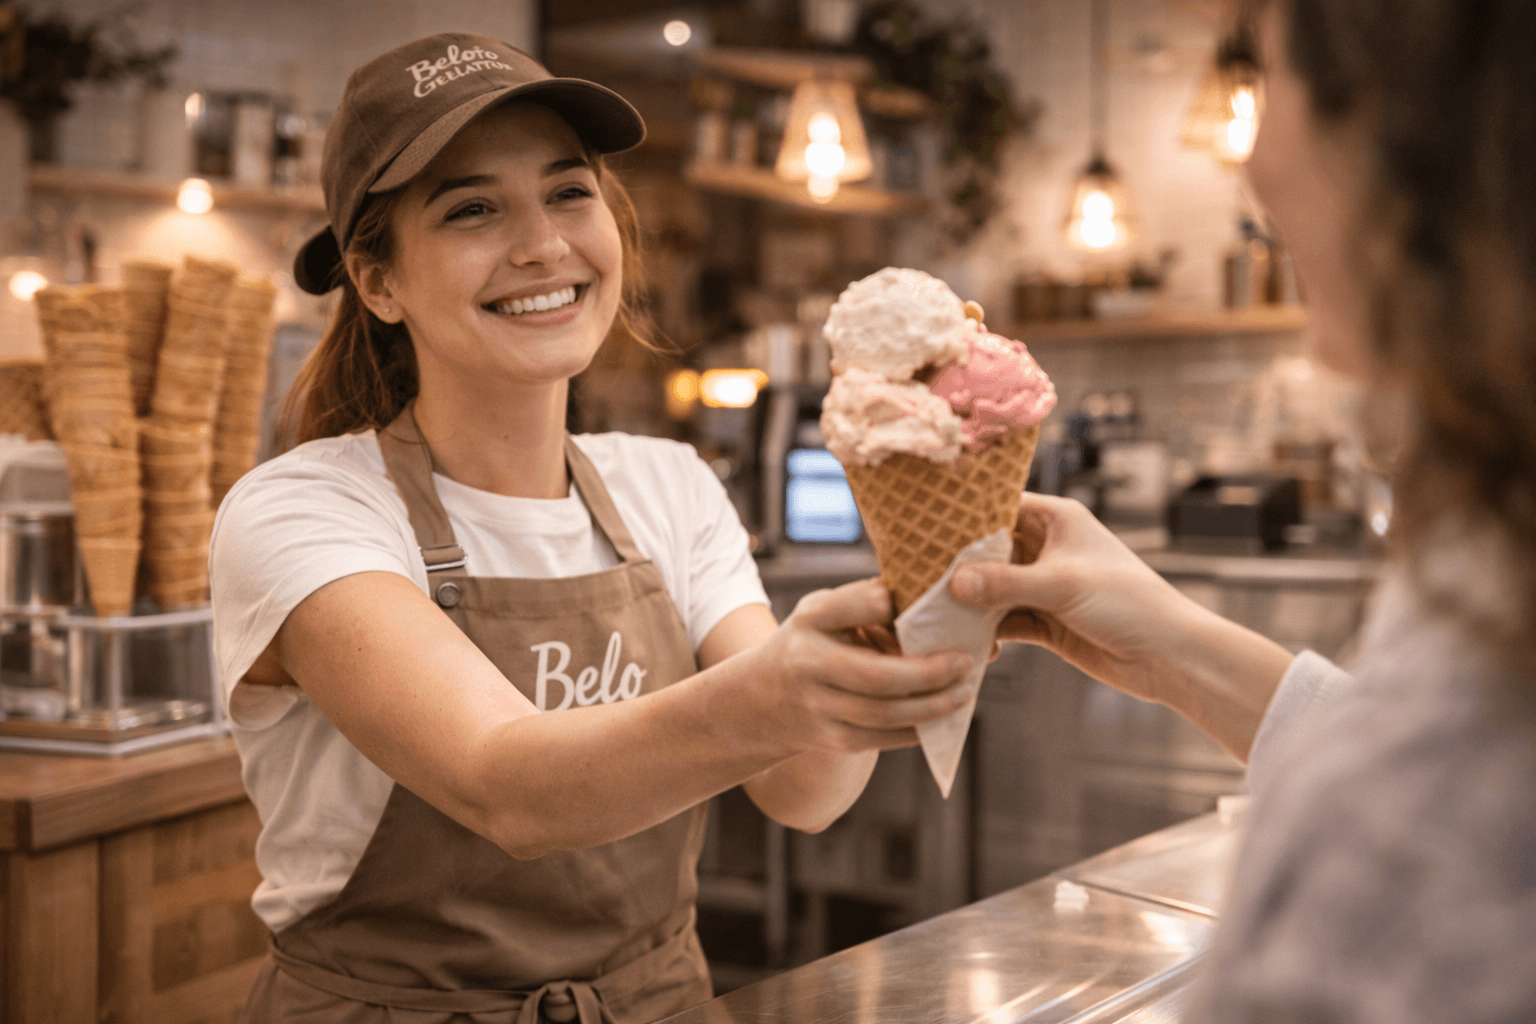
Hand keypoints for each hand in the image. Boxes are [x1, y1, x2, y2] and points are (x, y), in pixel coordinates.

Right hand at [752, 578, 975, 753]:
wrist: (763, 699)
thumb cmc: (811, 641)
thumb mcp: (824, 610)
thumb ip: (865, 601)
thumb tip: (931, 597)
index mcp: (809, 620)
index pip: (852, 608)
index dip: (890, 607)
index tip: (929, 608)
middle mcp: (808, 663)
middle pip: (876, 676)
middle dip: (928, 674)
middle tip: (964, 663)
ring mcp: (817, 706)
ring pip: (884, 714)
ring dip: (932, 706)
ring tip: (963, 693)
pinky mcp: (831, 739)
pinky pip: (882, 739)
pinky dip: (918, 730)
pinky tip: (942, 717)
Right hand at [948, 492, 1293, 761]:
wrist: (1169, 657)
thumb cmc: (1128, 604)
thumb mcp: (1061, 586)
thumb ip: (1005, 582)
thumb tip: (953, 582)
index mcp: (1056, 519)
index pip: (996, 506)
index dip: (959, 518)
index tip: (919, 530)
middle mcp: (1047, 547)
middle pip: (987, 550)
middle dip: (956, 567)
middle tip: (916, 579)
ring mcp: (1043, 585)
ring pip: (991, 589)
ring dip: (968, 604)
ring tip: (935, 617)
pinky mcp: (1045, 620)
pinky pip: (1003, 620)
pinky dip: (986, 631)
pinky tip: (967, 644)